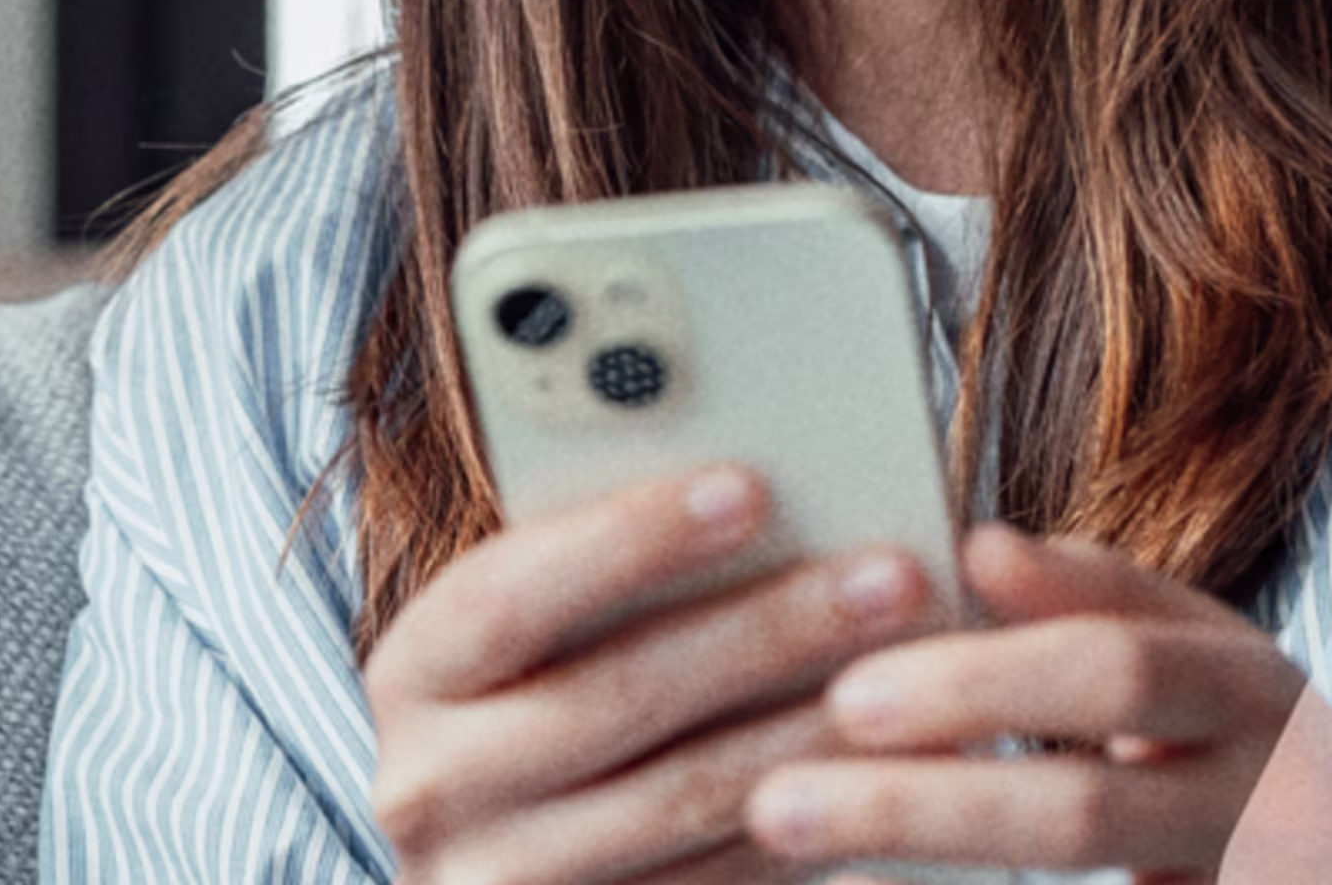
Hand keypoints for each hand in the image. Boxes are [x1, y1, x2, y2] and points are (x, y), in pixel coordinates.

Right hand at [364, 464, 950, 883]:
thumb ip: (602, 572)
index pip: (511, 591)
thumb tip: (759, 490)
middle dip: (767, 628)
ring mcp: (499, 881)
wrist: (508, 871)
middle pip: (616, 696)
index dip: (629, 538)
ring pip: (683, 796)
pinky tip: (886, 772)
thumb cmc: (538, 707)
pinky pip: (722, 881)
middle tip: (890, 573)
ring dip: (813, 729)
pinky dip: (813, 824)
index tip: (749, 485)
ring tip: (918, 673)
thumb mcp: (535, 635)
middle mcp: (430, 785)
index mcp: (413, 671)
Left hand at [743, 523, 1306, 884]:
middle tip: (781, 802)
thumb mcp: (1207, 651)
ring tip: (806, 858)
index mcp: (1249, 691)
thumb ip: (1096, 596)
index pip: (1111, 675)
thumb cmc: (1264, 744)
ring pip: (1092, 871)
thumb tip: (977, 545)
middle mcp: (1265, 798)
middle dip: (921, 808)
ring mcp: (1254, 879)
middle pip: (1083, 812)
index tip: (848, 694)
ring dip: (936, 865)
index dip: (978, 683)